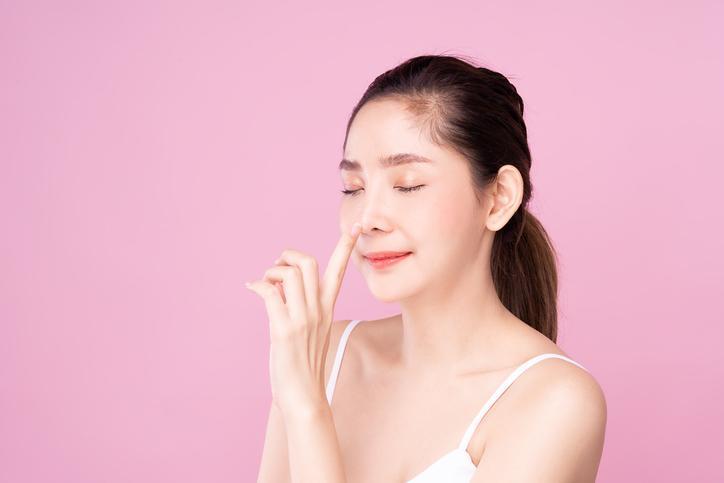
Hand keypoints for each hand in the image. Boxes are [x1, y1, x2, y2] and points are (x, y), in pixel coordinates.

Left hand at [245, 222, 362, 416]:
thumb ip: (300, 306)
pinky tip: (251, 288)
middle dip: (288, 255)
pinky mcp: (284, 330)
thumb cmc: (304, 365)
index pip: (339, 271)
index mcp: (326, 309)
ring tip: (263, 284)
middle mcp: (317, 310)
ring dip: (271, 272)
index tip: (356, 227)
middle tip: (276, 268)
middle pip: (309, 263)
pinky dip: (257, 285)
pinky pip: (270, 293)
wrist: (304, 397)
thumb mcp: (310, 330)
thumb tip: (277, 286)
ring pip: (290, 274)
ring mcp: (302, 319)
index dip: (345, 247)